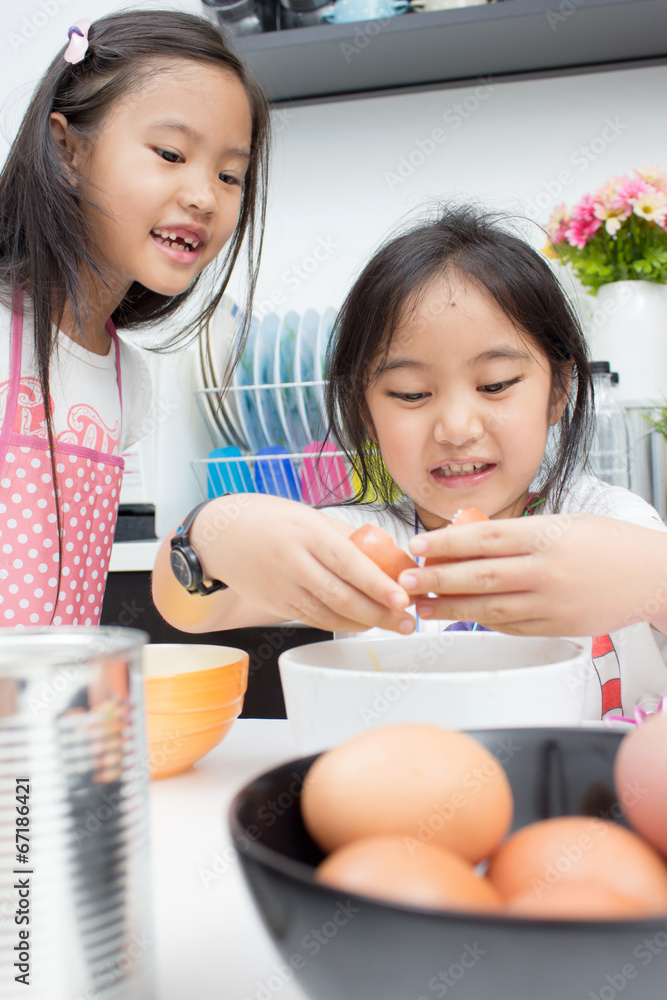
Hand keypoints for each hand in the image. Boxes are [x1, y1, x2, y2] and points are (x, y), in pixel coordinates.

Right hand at [190, 494, 414, 633]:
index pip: (349, 563)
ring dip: (365, 622)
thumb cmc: (270, 520)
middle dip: (380, 612)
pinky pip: (314, 620)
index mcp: (307, 533)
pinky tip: (362, 622)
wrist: (221, 536)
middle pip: (342, 596)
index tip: (404, 596)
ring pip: (330, 614)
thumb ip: (345, 537)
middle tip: (408, 620)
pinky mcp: (276, 605)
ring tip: (392, 623)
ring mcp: (283, 587)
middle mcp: (294, 562)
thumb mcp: (309, 516)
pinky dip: (342, 624)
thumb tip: (387, 553)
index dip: (378, 583)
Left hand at [396, 514, 666, 636]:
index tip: (418, 547)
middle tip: (405, 582)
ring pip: (489, 608)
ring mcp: (552, 602)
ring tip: (422, 607)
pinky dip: (482, 622)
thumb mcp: (563, 523)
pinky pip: (510, 626)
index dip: (445, 544)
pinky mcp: (557, 627)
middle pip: (479, 576)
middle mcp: (546, 570)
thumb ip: (518, 533)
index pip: (483, 538)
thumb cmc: (609, 544)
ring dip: (450, 609)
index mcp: (546, 535)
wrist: (655, 576)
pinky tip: (462, 617)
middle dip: (435, 580)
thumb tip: (468, 539)